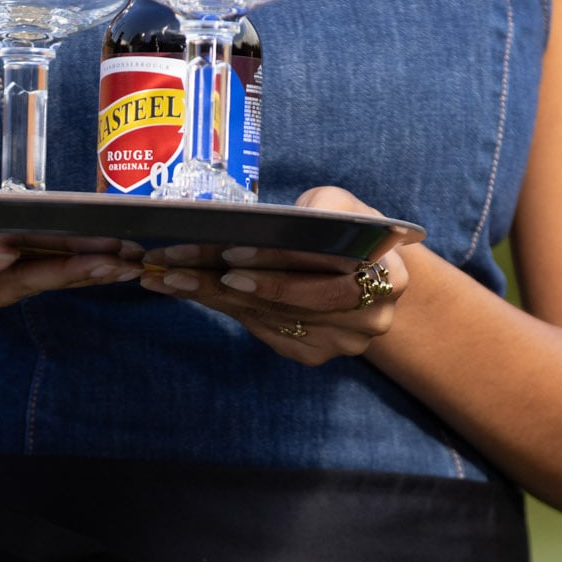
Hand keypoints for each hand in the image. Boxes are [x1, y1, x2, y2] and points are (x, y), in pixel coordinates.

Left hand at [139, 186, 411, 365]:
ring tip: (171, 277)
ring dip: (215, 298)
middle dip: (233, 285)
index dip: (276, 261)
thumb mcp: (338, 206)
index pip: (325, 269)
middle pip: (293, 303)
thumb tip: (254, 224)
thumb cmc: (342, 230)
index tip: (230, 251)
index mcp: (390, 274)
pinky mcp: (315, 355)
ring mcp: (344, 343)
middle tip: (183, 271)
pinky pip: (265, 333)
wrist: (364, 272)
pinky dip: (227, 311)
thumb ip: (315, 211)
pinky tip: (193, 292)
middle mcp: (372, 317)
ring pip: (271, 320)